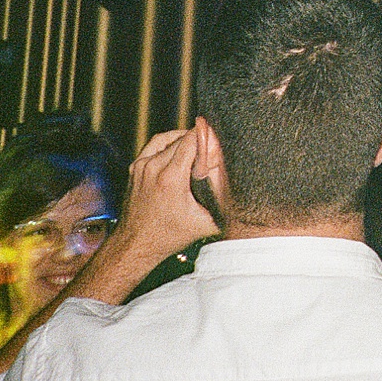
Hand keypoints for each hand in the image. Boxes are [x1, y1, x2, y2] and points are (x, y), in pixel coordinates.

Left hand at [111, 127, 220, 266]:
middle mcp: (154, 168)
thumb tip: (246, 196)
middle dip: (198, 140)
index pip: (191, 140)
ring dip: (183, 139)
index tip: (218, 141)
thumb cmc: (167, 236)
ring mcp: (142, 166)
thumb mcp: (204, 224)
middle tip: (212, 150)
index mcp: (171, 178)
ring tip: (196, 147)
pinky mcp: (135, 168)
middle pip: (181, 139)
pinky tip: (177, 151)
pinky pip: (154, 145)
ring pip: (167, 139)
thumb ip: (225, 207)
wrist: (136, 244)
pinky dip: (168, 143)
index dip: (208, 136)